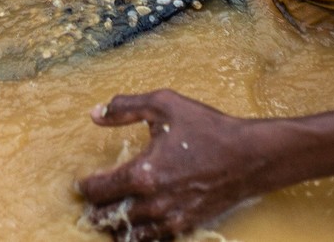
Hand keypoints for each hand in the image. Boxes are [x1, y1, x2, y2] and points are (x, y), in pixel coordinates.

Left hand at [76, 90, 278, 240]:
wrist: (250, 156)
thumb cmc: (208, 128)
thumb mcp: (165, 105)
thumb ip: (124, 107)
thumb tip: (94, 113)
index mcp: (143, 173)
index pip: (96, 190)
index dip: (83, 187)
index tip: (82, 181)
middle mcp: (153, 203)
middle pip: (107, 218)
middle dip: (95, 210)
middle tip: (92, 201)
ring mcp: (170, 220)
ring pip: (127, 235)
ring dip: (115, 225)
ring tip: (112, 213)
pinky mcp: (185, 226)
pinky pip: (152, 240)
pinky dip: (139, 234)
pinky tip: (138, 221)